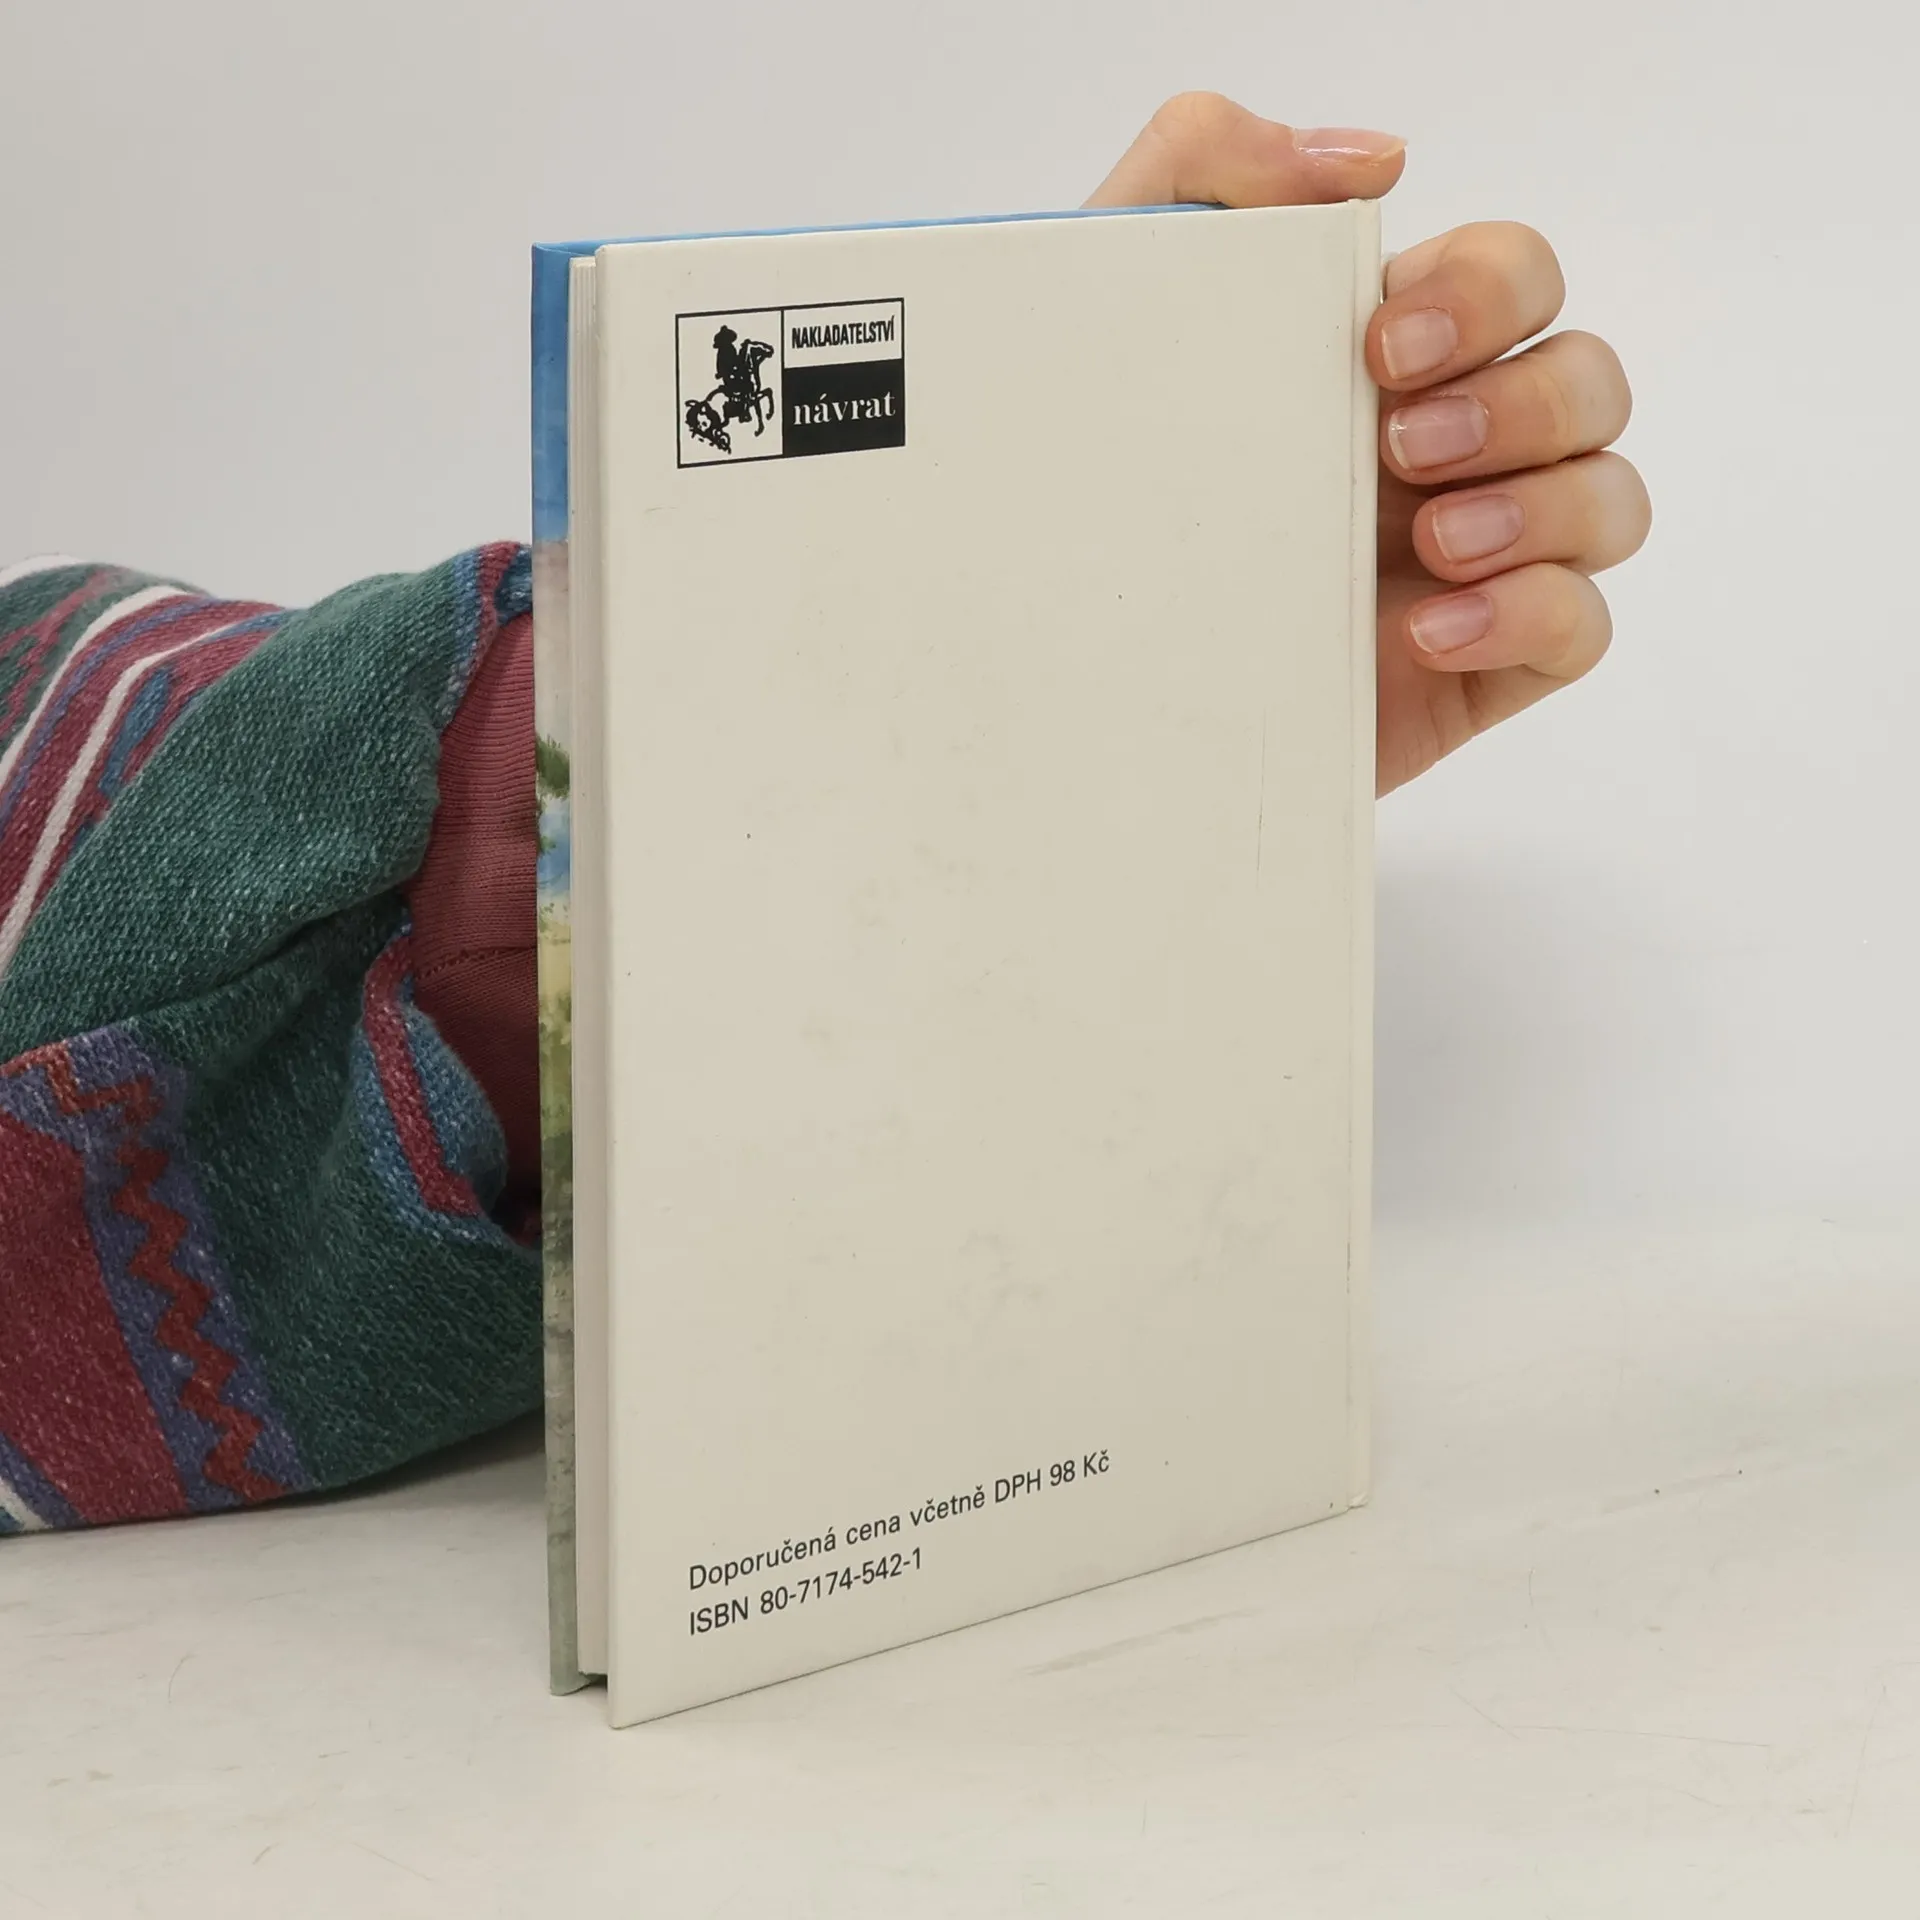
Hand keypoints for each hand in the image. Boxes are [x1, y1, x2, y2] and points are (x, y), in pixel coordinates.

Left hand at [1087, 94, 1650, 794]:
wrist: (1073, 670)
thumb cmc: (1098, 490)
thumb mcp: (1112, 305)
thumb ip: (1202, 168)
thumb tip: (1365, 158)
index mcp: (1392, 358)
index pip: (1514, 275)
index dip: (1486, 292)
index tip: (1380, 348)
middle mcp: (1454, 448)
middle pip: (1588, 378)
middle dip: (1519, 402)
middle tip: (1399, 449)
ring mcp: (1478, 559)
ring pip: (1608, 498)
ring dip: (1541, 507)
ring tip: (1429, 545)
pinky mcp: (1479, 665)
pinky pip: (1580, 627)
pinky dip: (1528, 616)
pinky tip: (1428, 633)